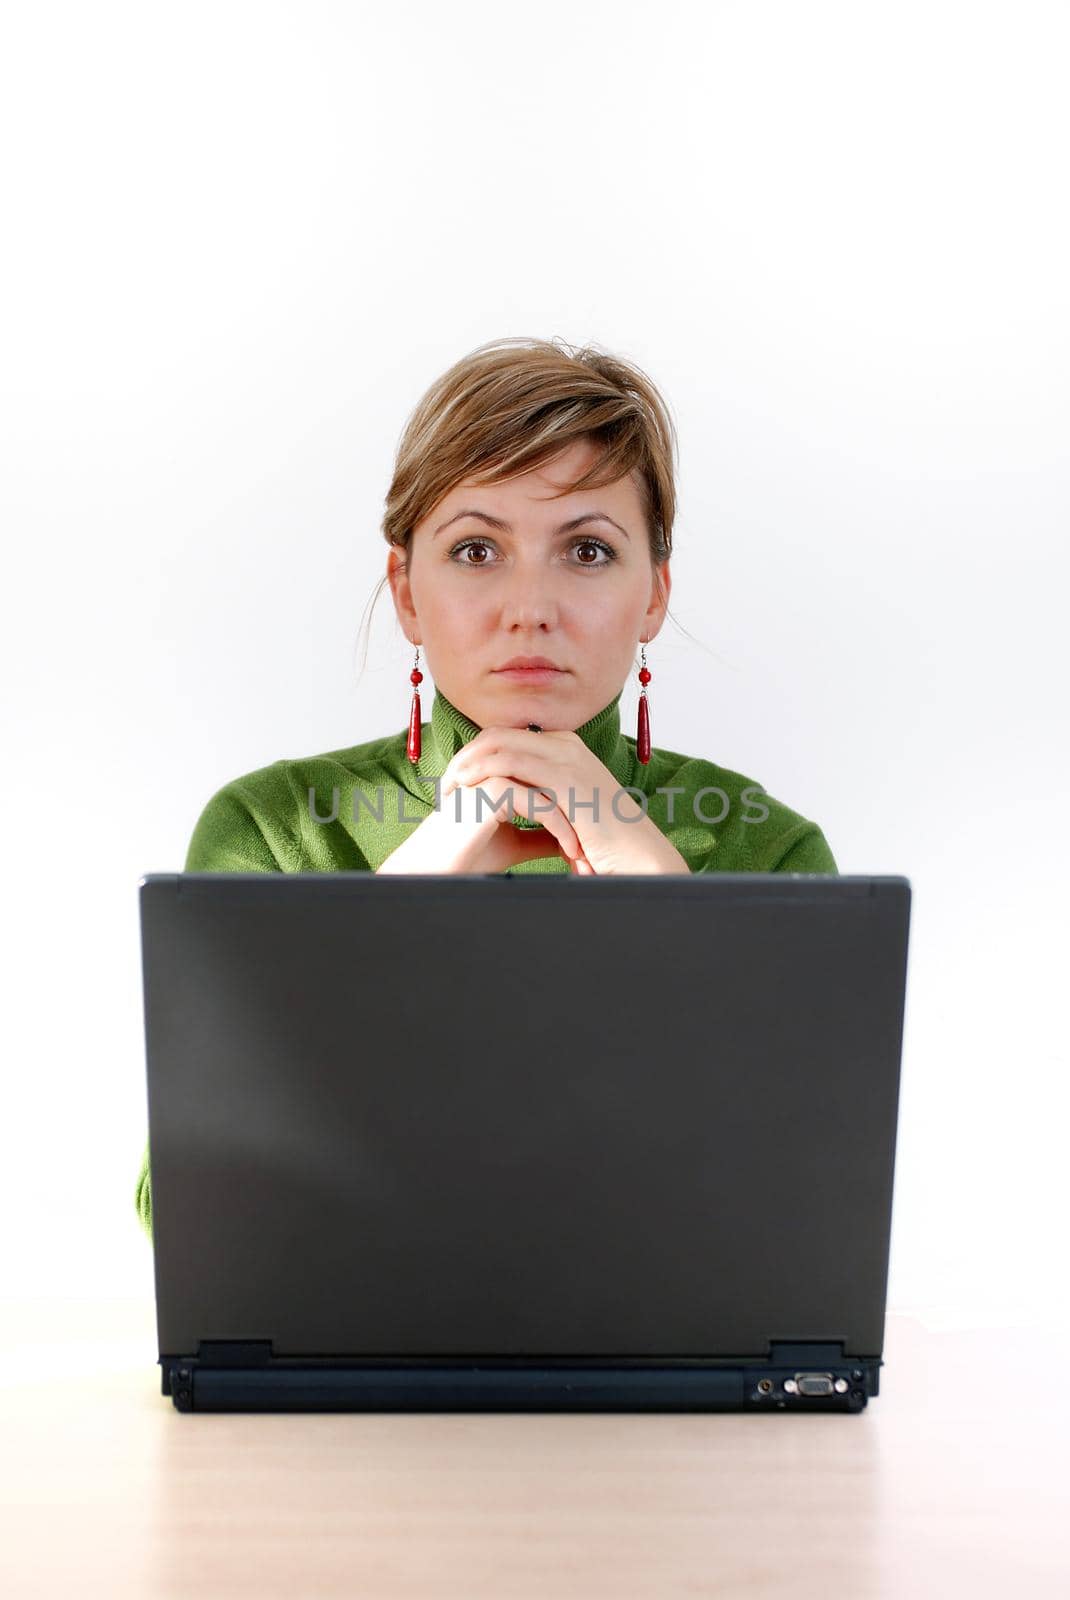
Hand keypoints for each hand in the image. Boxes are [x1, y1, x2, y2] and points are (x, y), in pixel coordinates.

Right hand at [376, 767, 589, 874]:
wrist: (438, 868)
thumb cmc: (469, 854)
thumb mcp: (517, 843)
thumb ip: (543, 834)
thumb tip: (573, 837)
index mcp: (506, 770)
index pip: (554, 779)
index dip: (576, 807)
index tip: (595, 837)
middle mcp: (501, 765)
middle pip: (558, 781)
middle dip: (582, 813)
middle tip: (600, 842)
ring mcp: (496, 772)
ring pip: (554, 791)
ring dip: (576, 821)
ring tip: (589, 850)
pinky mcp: (493, 788)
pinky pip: (541, 805)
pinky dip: (561, 830)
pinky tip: (570, 852)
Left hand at [438, 726, 688, 875]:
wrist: (638, 860)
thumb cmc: (603, 846)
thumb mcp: (566, 813)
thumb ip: (541, 800)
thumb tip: (511, 807)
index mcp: (566, 749)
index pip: (508, 738)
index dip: (476, 754)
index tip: (455, 779)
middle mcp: (567, 745)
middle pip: (499, 734)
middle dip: (466, 754)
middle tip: (444, 780)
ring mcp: (568, 757)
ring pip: (501, 744)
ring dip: (469, 763)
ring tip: (449, 788)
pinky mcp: (567, 778)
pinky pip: (512, 765)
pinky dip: (484, 774)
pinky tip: (468, 792)